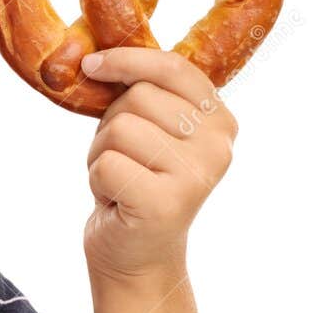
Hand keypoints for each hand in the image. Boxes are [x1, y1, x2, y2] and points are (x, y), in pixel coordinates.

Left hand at [78, 47, 238, 284]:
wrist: (135, 256)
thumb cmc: (135, 183)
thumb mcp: (147, 130)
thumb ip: (142, 92)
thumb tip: (95, 56)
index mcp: (220, 121)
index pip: (173, 68)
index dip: (127, 60)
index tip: (92, 63)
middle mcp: (218, 146)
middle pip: (138, 97)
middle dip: (110, 125)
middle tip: (124, 161)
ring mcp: (196, 175)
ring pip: (119, 128)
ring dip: (101, 154)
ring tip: (121, 181)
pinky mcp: (166, 203)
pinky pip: (106, 164)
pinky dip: (97, 180)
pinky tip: (116, 200)